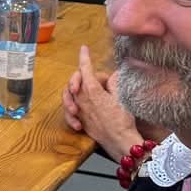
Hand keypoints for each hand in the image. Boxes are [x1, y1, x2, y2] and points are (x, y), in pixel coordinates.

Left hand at [63, 44, 138, 160]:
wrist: (118, 141)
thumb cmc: (122, 120)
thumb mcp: (121, 96)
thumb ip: (114, 83)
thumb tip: (113, 75)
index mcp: (92, 90)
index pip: (86, 68)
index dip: (84, 57)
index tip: (84, 49)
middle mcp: (81, 99)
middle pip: (74, 80)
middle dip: (81, 75)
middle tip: (95, 77)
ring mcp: (78, 110)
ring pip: (67, 95)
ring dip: (73, 91)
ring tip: (83, 91)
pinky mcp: (78, 121)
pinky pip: (68, 111)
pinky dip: (72, 108)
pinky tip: (79, 111)